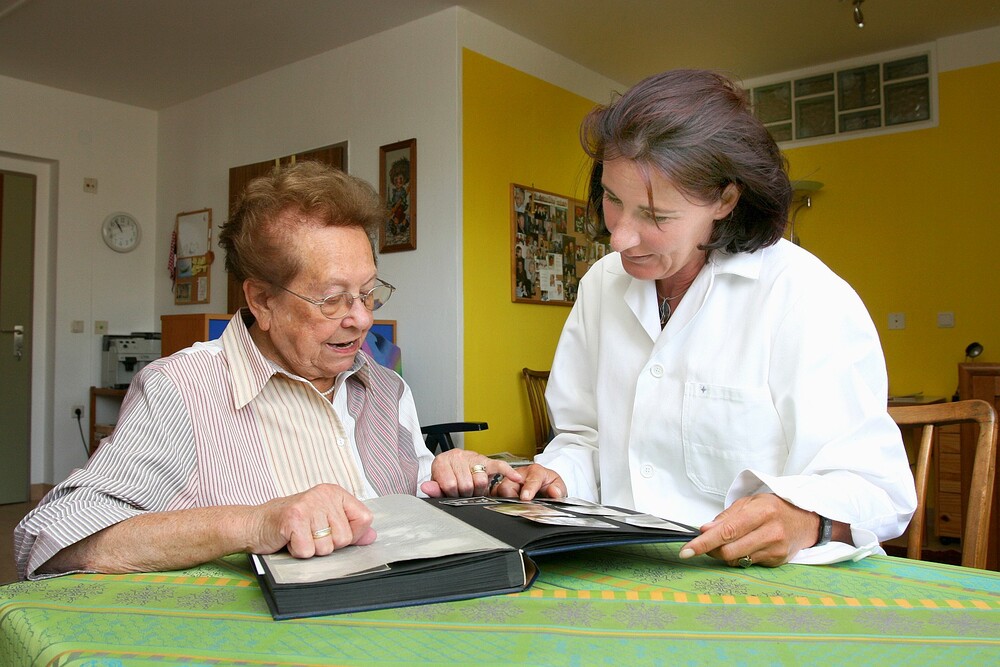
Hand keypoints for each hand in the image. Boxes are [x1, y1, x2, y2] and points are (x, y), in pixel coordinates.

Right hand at [249, 484, 375, 558]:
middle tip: (309, 534)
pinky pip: (307, 550)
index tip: (332, 532)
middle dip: (327, 544)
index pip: (365, 519)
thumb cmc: (291, 524)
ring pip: (326, 547)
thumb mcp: (325, 522)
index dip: (352, 535)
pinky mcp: (293, 519)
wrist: (255, 524)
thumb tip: (373, 536)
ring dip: (311, 549)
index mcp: (335, 493)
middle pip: (344, 537)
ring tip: (299, 536)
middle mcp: (324, 494)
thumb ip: (350, 529)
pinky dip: (297, 551)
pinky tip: (289, 539)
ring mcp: (308, 505)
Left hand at [422, 449, 523, 497]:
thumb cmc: (445, 476)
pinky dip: (507, 472)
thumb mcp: (436, 483)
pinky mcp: (486, 460)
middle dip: (466, 493)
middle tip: (463, 492)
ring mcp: (473, 457)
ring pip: (481, 480)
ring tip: (473, 489)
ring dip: (479, 489)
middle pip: (466, 484)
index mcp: (442, 461)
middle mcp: (458, 456)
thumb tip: (427, 488)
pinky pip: (499, 465)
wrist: (451, 464)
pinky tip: (515, 478)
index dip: (452, 493)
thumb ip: (434, 488)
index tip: (453, 493)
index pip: (450, 484)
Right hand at [496, 463, 566, 500]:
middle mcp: (520, 473)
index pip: (531, 479)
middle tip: (518, 506)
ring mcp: (510, 479)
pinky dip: (498, 500)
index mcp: (536, 471)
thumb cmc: (550, 484)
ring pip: (499, 490)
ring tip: (513, 507)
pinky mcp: (503, 486)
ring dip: (504, 499)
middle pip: (508, 484)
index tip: (526, 497)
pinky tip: (505, 506)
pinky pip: (495, 493)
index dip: (528, 489)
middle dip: (511, 496)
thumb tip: (554, 492)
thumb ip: (558, 489)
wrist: (545, 484)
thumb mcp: (558, 486)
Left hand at [677, 493, 818, 566]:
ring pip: (737, 560)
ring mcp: (776, 549)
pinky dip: (741, 556)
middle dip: (712, 549)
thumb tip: (704, 530)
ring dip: (725, 554)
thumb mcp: (749, 503)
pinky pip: (749, 564)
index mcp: (761, 512)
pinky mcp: (778, 561)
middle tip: (708, 543)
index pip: (726, 531)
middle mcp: (770, 532)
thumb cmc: (774, 507)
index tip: (687, 551)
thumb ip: (726, 517)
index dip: (704, 543)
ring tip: (731, 541)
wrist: (806, 519)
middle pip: (729, 551)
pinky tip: (748, 545)